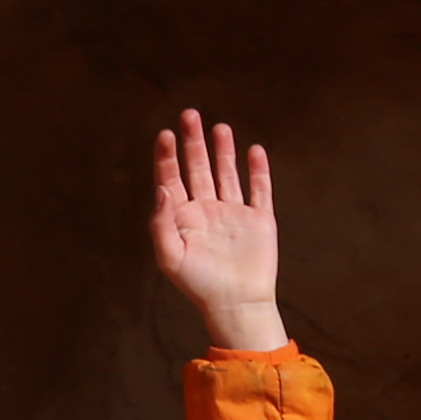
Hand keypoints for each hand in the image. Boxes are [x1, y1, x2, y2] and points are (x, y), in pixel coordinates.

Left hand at [151, 110, 286, 354]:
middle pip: (198, 168)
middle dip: (193, 142)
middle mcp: (207, 210)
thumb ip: (161, 222)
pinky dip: (257, 170)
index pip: (171, 178)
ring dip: (223, 151)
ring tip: (220, 127)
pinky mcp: (259, 220)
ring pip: (226, 174)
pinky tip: (254, 151)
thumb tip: (161, 186)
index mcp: (182, 218)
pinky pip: (259, 190)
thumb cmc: (199, 285)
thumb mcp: (170, 256)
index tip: (165, 134)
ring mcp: (233, 214)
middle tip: (189, 115)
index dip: (167, 156)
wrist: (237, 305)